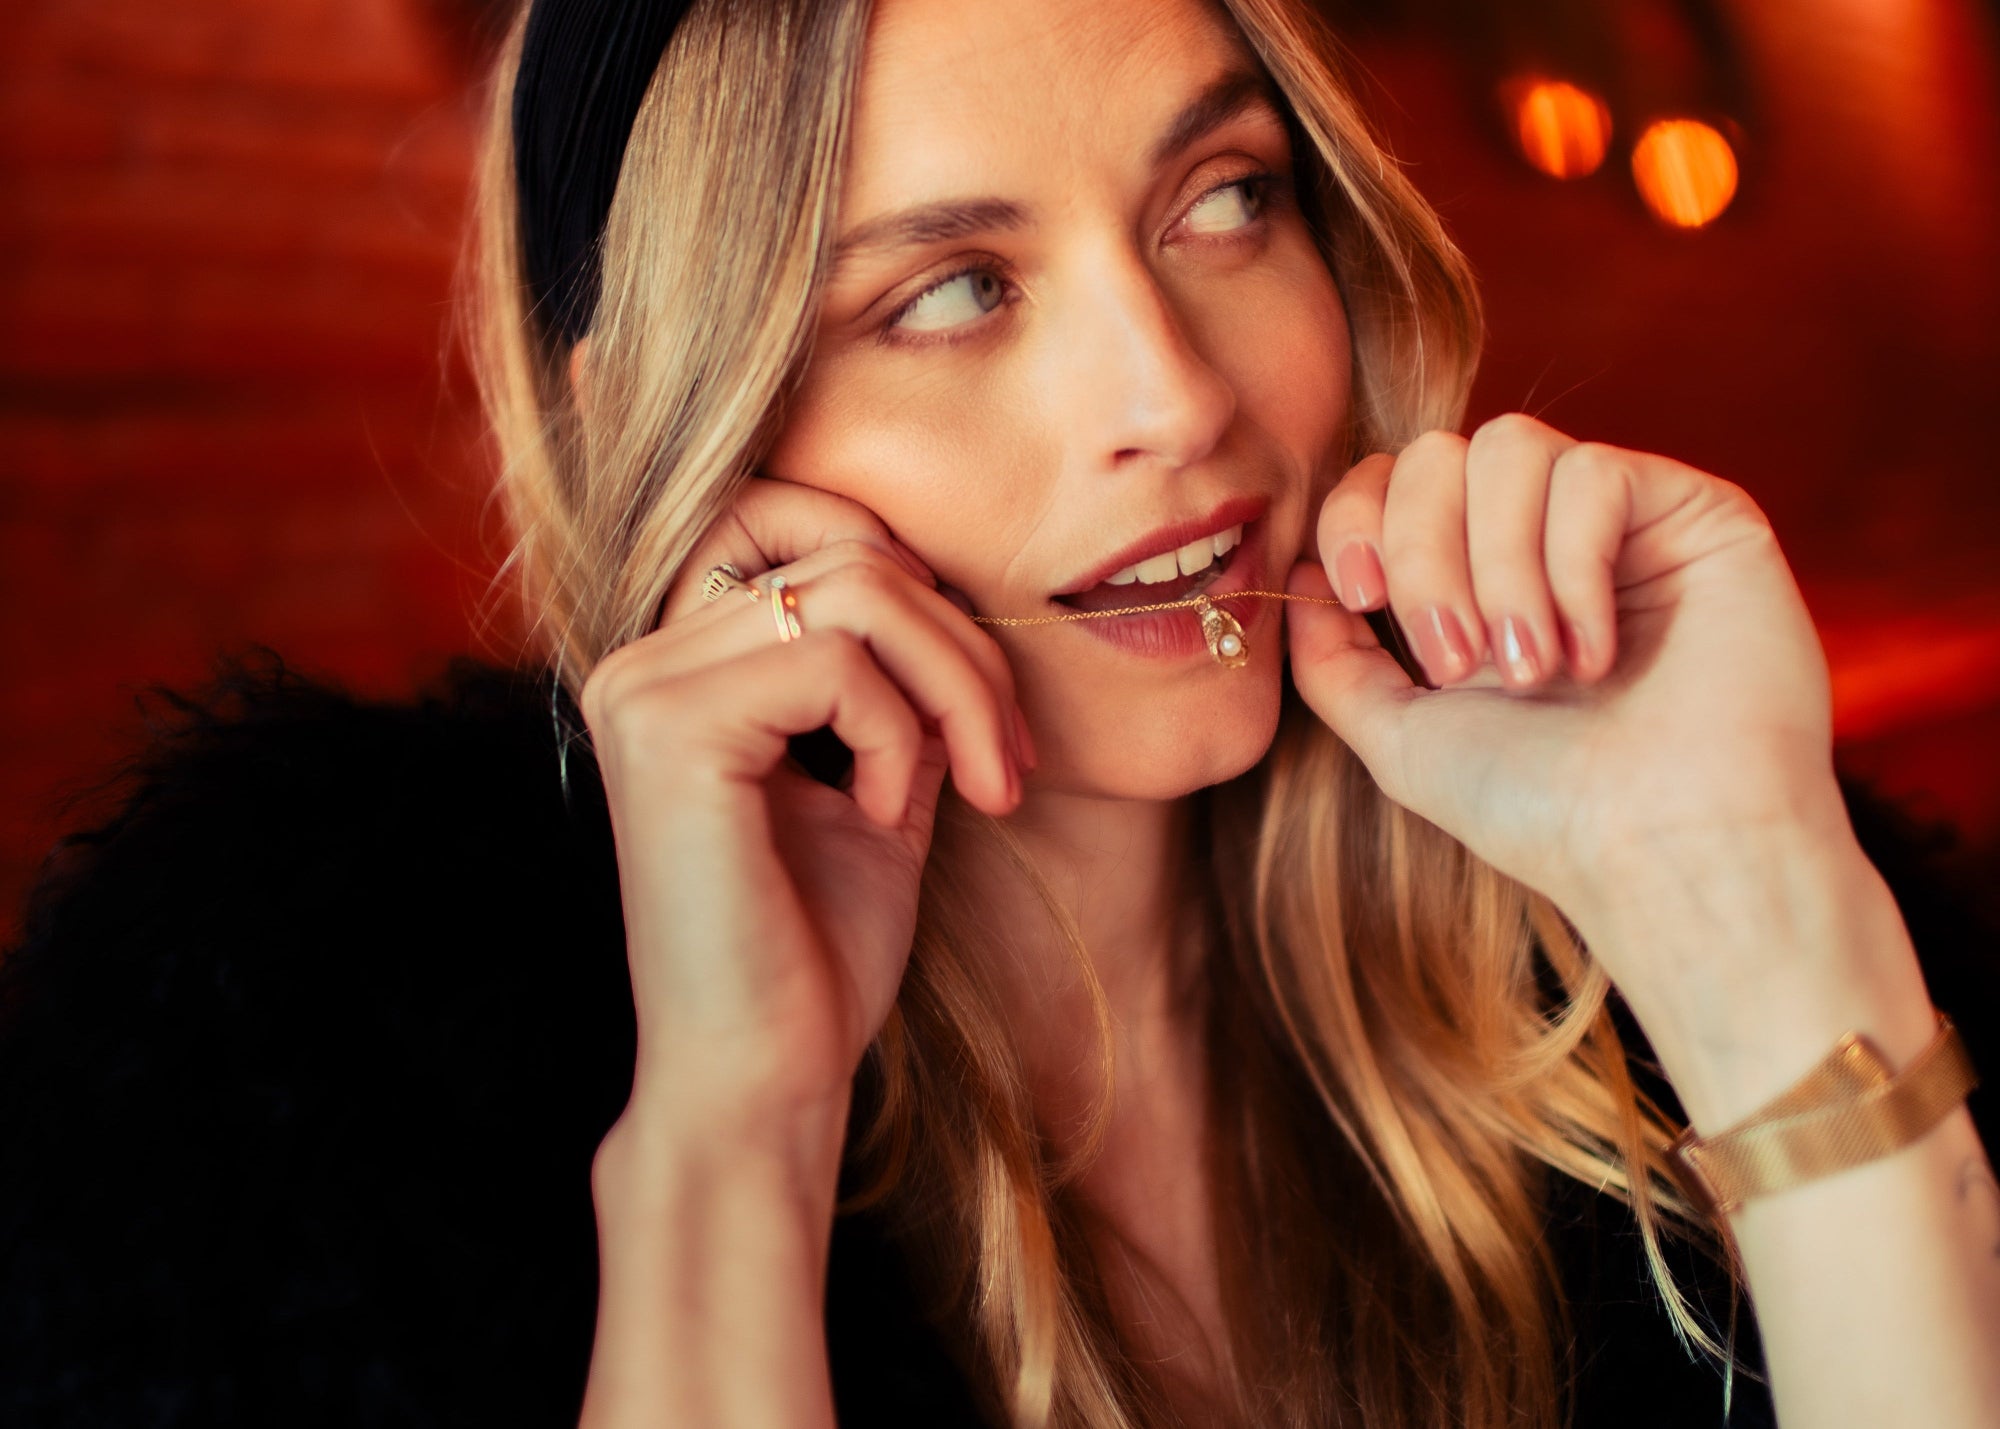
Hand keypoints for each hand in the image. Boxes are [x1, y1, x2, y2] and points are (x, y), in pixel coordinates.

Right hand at [580, 478, 1028, 1121]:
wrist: (762, 1080)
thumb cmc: (814, 954)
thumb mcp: (876, 786)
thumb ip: (896, 685)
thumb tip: (960, 597)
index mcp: (677, 670)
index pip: (794, 522)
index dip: (907, 577)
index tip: (975, 698)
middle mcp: (642, 663)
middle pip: (851, 557)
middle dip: (966, 651)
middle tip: (1011, 760)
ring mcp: (645, 688)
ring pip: (859, 592)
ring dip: (954, 689)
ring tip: (979, 786)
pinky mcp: (671, 728)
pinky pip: (840, 662)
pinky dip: (904, 735)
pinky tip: (892, 816)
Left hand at [1284, 413, 1864, 1020]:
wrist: (1662, 850)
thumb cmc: (1539, 808)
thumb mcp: (1400, 736)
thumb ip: (1334, 660)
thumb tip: (1296, 573)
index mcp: (1475, 582)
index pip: (1392, 481)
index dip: (1358, 517)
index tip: (1361, 595)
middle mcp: (1544, 539)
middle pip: (1439, 454)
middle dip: (1424, 555)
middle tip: (1458, 661)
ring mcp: (1621, 521)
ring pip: (1511, 448)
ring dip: (1498, 566)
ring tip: (1532, 670)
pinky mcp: (1696, 513)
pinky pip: (1594, 474)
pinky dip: (1571, 566)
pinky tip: (1596, 655)